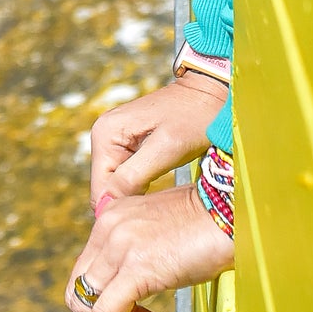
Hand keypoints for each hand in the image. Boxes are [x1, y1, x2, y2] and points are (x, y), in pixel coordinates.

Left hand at [65, 182, 233, 311]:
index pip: (87, 272)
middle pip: (82, 291)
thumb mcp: (161, 234)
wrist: (234, 212)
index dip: (99, 308)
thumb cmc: (210, 225)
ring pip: (89, 307)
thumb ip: (138, 252)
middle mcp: (107, 227)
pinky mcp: (135, 268)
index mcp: (111, 216)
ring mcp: (118, 245)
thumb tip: (132, 289)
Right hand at [89, 74, 227, 206]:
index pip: (100, 190)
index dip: (120, 210)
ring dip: (136, 196)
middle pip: (106, 188)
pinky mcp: (128, 145)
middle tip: (160, 208)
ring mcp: (115, 139)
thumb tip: (106, 205)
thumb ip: (133, 175)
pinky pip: (126, 176)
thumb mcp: (166, 149)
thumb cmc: (194, 117)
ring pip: (117, 185)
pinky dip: (141, 187)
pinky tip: (161, 188)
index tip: (149, 217)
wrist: (211, 93)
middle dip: (129, 202)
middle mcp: (104, 135)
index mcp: (106, 134)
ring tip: (163, 199)